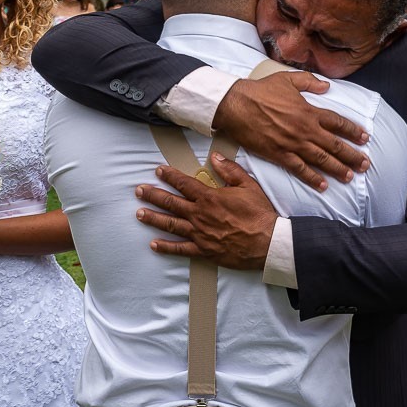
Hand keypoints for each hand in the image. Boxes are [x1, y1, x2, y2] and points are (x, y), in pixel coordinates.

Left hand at [136, 153, 276, 270]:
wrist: (267, 242)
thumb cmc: (259, 214)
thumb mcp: (248, 185)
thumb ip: (230, 170)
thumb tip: (215, 156)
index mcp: (209, 197)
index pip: (184, 183)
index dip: (170, 175)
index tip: (158, 170)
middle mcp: (200, 215)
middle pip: (171, 202)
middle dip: (153, 195)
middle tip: (139, 191)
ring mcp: (199, 234)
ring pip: (170, 224)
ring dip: (153, 218)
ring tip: (139, 214)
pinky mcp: (203, 251)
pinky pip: (180, 249)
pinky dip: (166, 247)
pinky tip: (154, 245)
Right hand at [213, 72, 368, 191]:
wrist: (237, 105)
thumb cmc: (260, 91)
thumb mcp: (288, 79)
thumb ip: (310, 82)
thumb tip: (327, 87)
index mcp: (309, 111)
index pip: (337, 123)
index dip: (353, 131)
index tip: (364, 138)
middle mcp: (305, 129)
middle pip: (335, 144)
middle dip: (352, 155)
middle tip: (365, 164)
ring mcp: (293, 143)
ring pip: (321, 159)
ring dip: (337, 169)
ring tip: (350, 176)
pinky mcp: (279, 154)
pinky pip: (299, 169)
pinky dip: (312, 178)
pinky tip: (323, 186)